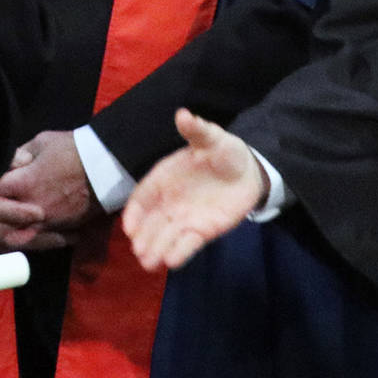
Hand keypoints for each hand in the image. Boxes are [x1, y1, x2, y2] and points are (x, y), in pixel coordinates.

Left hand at [0, 131, 97, 248]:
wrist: (108, 166)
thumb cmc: (75, 150)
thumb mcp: (41, 143)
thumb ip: (16, 156)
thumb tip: (0, 165)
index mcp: (24, 183)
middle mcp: (31, 208)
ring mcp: (45, 223)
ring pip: (9, 239)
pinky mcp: (57, 231)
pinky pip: (31, 244)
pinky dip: (16, 245)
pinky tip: (4, 243)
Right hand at [124, 109, 263, 270]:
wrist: (248, 172)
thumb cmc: (225, 152)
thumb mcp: (212, 138)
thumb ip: (197, 130)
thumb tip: (183, 114)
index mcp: (164, 177)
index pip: (143, 196)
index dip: (134, 211)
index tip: (129, 227)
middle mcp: (168, 201)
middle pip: (150, 221)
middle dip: (144, 237)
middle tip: (140, 251)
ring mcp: (183, 218)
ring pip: (165, 236)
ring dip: (156, 249)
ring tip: (150, 263)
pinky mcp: (201, 231)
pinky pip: (187, 243)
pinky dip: (180, 252)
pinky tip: (172, 262)